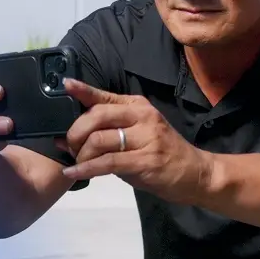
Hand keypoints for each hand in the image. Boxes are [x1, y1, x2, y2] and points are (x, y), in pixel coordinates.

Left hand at [58, 79, 212, 202]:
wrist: (195, 173)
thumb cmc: (161, 154)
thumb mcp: (136, 135)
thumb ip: (104, 133)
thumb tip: (64, 138)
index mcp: (138, 106)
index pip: (105, 96)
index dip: (83, 90)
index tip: (66, 85)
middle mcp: (142, 117)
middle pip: (97, 116)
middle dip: (75, 132)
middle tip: (69, 146)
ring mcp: (146, 138)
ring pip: (100, 139)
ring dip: (81, 153)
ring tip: (76, 163)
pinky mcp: (146, 161)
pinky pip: (107, 162)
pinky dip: (86, 169)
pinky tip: (74, 173)